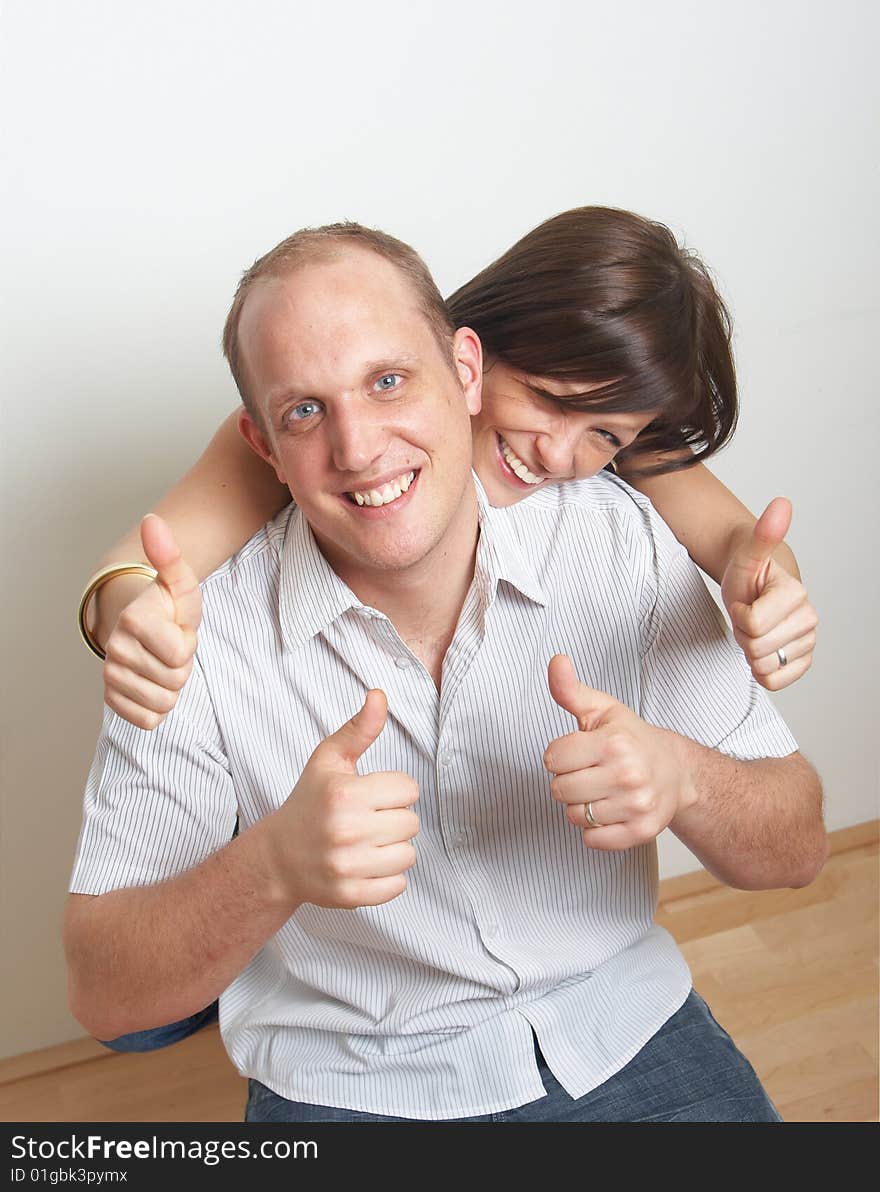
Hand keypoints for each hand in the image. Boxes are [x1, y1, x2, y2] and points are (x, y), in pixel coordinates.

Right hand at [103, 515, 202, 729]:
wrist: (146, 631)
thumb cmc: (169, 609)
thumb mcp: (180, 584)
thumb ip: (170, 555)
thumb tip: (153, 520)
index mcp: (133, 620)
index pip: (181, 654)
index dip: (188, 644)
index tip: (178, 631)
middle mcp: (115, 649)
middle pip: (175, 680)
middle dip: (181, 666)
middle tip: (171, 648)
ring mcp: (111, 677)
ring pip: (164, 702)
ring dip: (171, 686)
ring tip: (163, 663)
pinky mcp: (113, 701)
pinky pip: (149, 720)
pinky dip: (157, 706)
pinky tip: (153, 682)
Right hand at [270, 690, 418, 908]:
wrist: (278, 857)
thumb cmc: (309, 802)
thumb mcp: (329, 760)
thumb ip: (359, 728)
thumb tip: (379, 694)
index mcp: (344, 794)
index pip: (408, 789)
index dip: (393, 790)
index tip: (370, 795)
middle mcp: (346, 831)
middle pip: (411, 823)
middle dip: (393, 819)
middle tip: (366, 820)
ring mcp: (347, 866)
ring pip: (408, 855)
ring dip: (393, 849)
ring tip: (367, 842)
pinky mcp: (351, 895)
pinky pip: (398, 886)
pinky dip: (388, 877)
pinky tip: (365, 864)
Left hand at [543, 655, 693, 849]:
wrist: (676, 771)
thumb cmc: (631, 739)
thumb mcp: (601, 710)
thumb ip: (571, 690)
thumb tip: (557, 661)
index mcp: (614, 742)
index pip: (552, 759)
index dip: (560, 756)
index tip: (580, 752)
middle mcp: (627, 774)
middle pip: (559, 790)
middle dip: (568, 781)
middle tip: (591, 772)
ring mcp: (636, 805)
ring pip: (574, 816)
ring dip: (582, 806)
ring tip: (602, 790)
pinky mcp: (641, 832)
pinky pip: (592, 840)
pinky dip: (595, 830)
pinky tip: (610, 810)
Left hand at [720, 498, 817, 690]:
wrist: (754, 589)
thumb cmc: (748, 573)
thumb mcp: (748, 553)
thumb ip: (764, 533)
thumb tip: (781, 504)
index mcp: (796, 594)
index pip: (752, 624)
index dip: (739, 614)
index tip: (745, 601)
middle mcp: (808, 619)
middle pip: (756, 647)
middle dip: (743, 633)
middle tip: (748, 615)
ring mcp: (807, 642)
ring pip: (763, 666)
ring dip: (750, 650)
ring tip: (754, 629)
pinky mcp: (803, 662)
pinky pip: (775, 682)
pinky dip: (762, 671)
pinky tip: (763, 648)